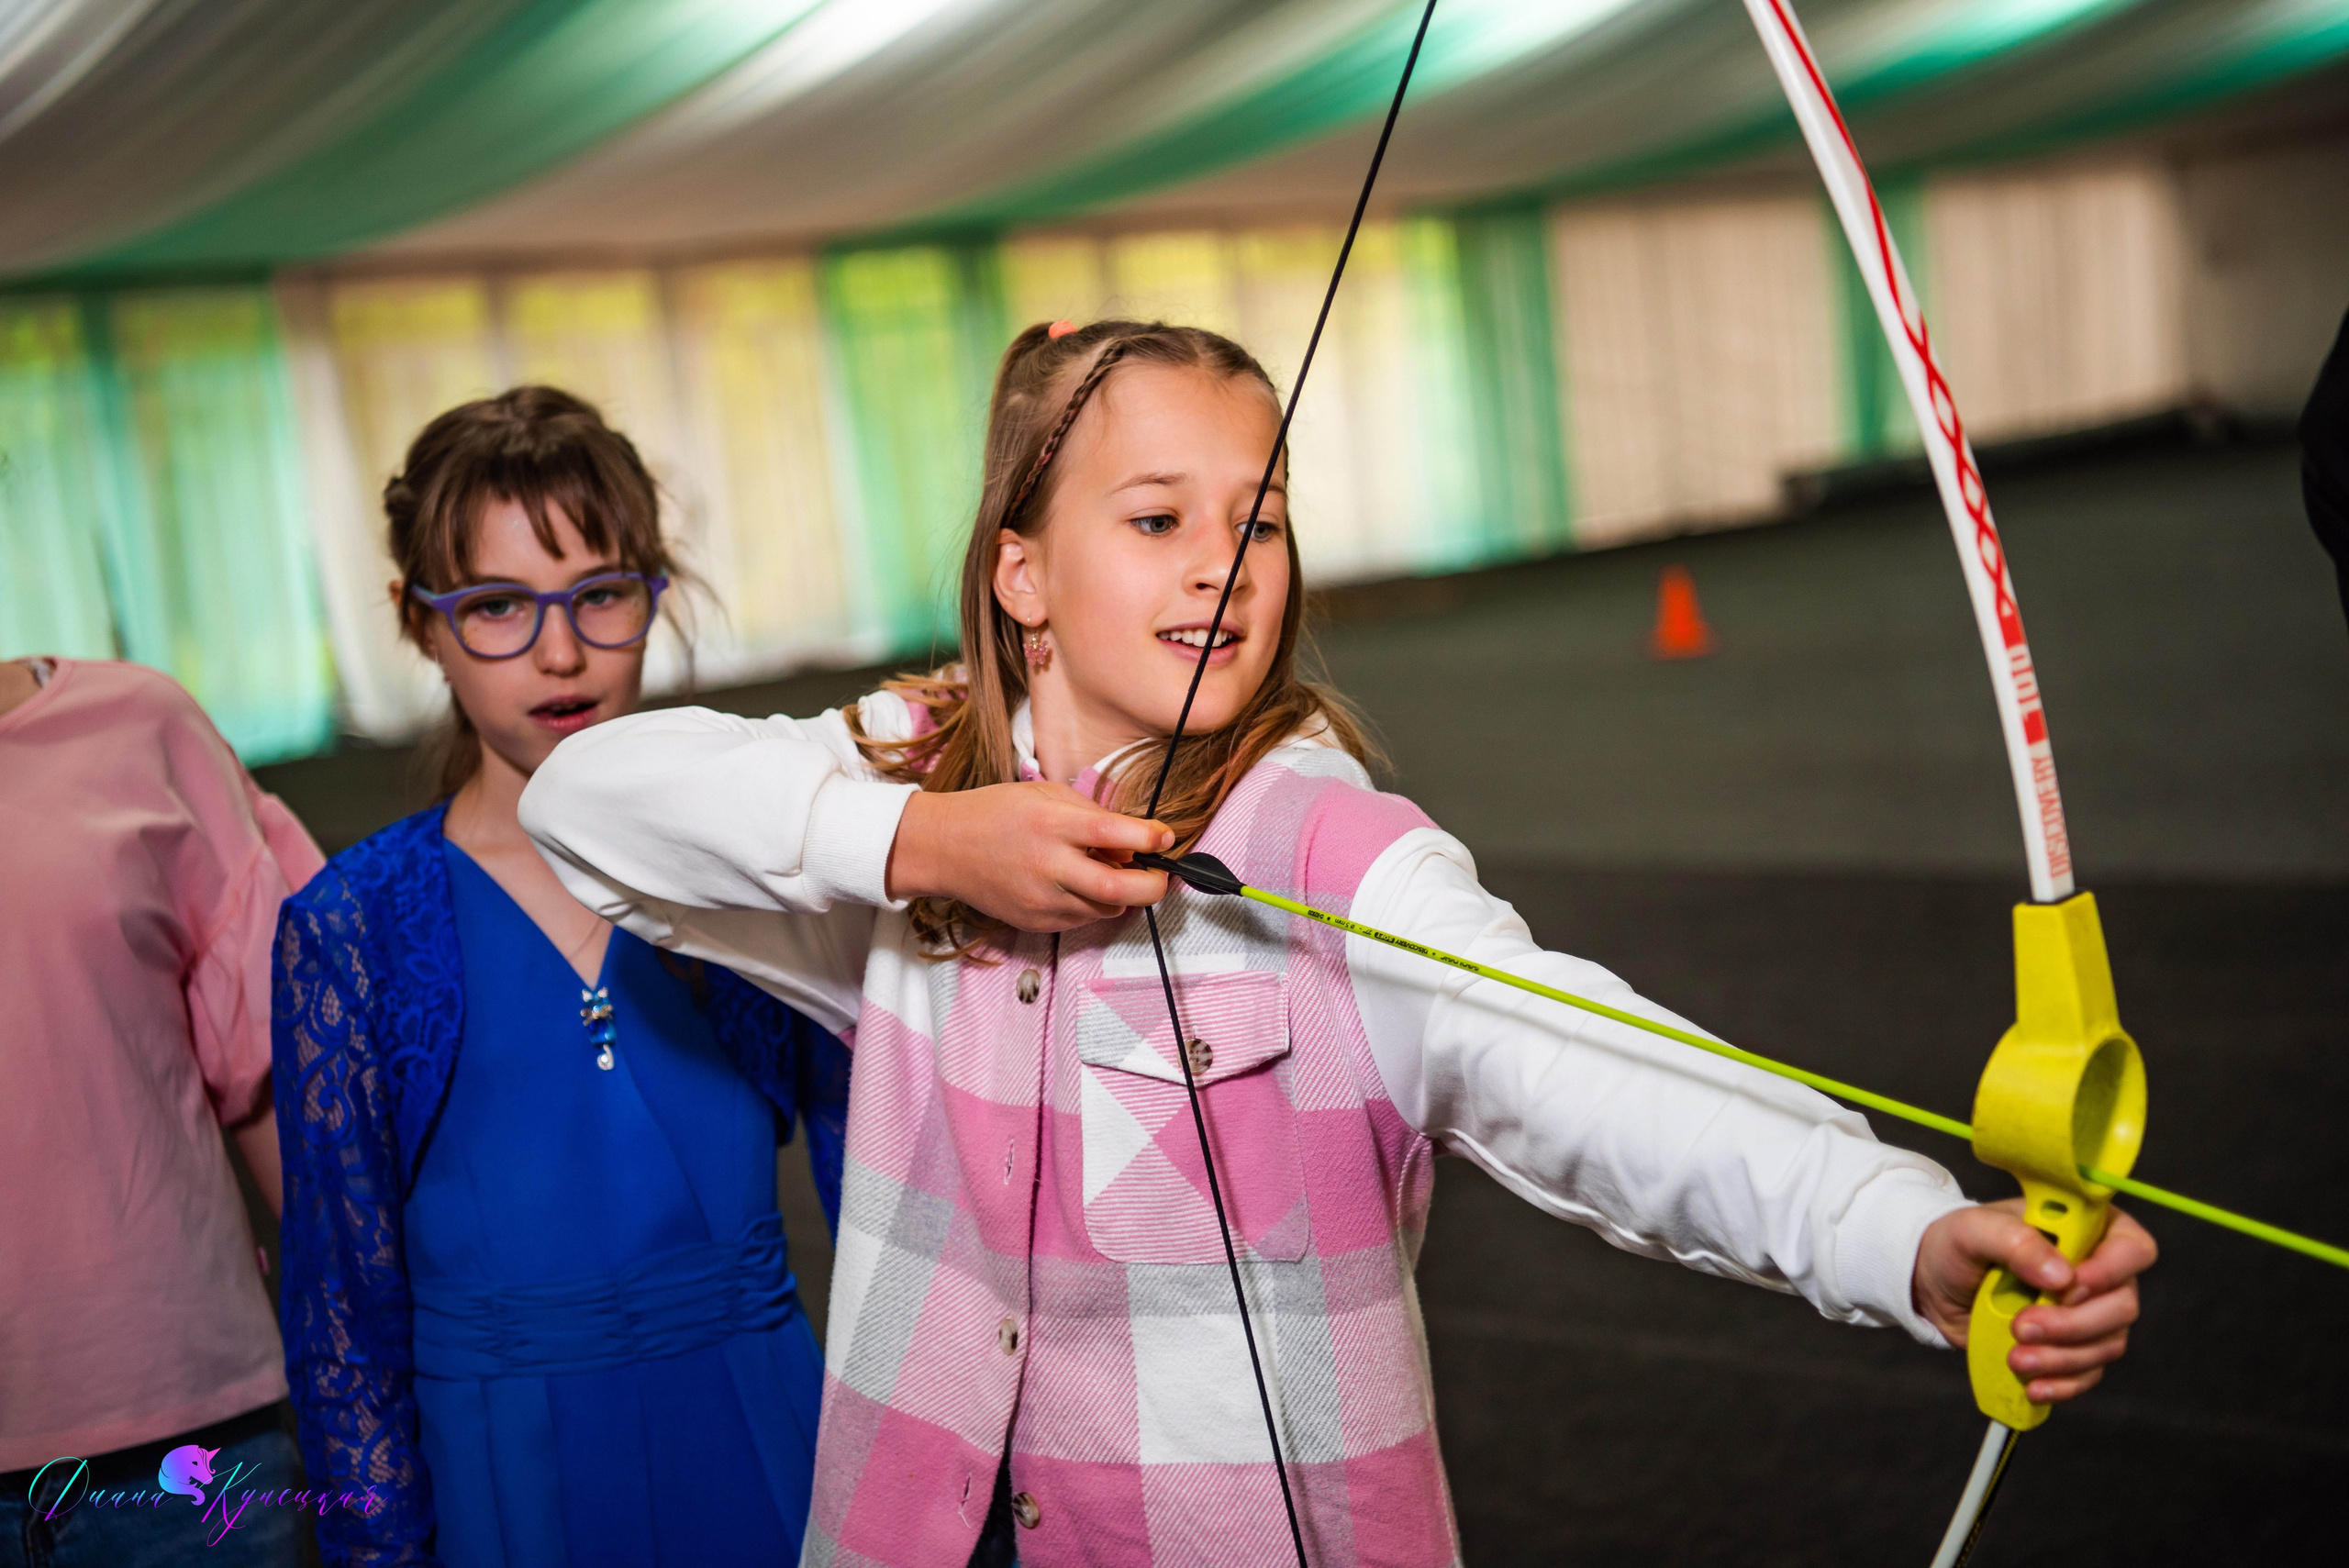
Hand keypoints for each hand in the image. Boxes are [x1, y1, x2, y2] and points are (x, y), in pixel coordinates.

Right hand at [886, 782, 1172, 931]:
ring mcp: (1041, 899)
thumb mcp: (1047, 794)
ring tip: (1110, 872)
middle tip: (1160, 876)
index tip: (1165, 837)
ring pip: (1105, 909)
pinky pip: (1082, 919)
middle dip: (1152, 886)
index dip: (1149, 837)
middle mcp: (1049, 865)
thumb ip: (1094, 816)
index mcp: (1052, 824)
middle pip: (1118, 889)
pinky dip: (1095, 905)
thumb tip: (1135, 843)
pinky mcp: (1035, 921)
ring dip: (1122, 895)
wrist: (945, 847)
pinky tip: (1081, 885)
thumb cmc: (998, 813)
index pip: (1113, 834)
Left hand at [1913, 1199, 2156, 1403]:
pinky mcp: (2072, 1347)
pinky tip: (2032, 1384)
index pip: (2132, 1247)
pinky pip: (2088, 1373)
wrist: (1934, 1283)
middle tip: (2022, 1327)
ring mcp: (2089, 1312)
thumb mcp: (1973, 1230)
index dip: (2111, 1270)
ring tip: (2016, 1358)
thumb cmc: (1958, 1244)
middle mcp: (2099, 1271)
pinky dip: (2063, 1383)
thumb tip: (2060, 1275)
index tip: (2068, 1287)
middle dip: (2073, 1323)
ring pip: (2107, 1344)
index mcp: (2085, 1228)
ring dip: (2063, 1357)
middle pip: (2122, 1305)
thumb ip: (2016, 1241)